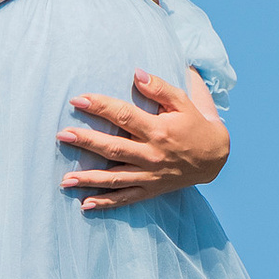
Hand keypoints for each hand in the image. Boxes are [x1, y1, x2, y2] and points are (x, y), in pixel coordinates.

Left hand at [59, 66, 229, 210]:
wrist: (216, 158)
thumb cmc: (196, 124)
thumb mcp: (184, 102)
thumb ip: (159, 88)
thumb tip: (136, 74)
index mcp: (159, 130)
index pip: (124, 116)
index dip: (100, 106)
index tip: (78, 99)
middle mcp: (152, 155)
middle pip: (114, 148)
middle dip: (86, 142)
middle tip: (63, 136)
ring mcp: (150, 176)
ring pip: (115, 178)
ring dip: (89, 179)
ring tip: (64, 179)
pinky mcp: (151, 190)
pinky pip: (125, 198)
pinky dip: (105, 203)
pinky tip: (84, 204)